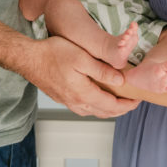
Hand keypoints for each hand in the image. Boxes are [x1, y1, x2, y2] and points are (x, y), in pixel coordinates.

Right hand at [25, 37, 139, 118]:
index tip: (138, 99)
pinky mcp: (62, 98)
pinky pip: (85, 108)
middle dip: (122, 109)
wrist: (28, 58)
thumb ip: (102, 71)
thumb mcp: (82, 57)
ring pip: (94, 112)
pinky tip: (99, 97)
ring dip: (109, 109)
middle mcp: (76, 103)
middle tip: (133, 101)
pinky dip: (97, 106)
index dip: (128, 104)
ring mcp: (68, 102)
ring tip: (120, 100)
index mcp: (84, 94)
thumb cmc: (53, 53)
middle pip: (105, 113)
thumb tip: (121, 81)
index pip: (113, 106)